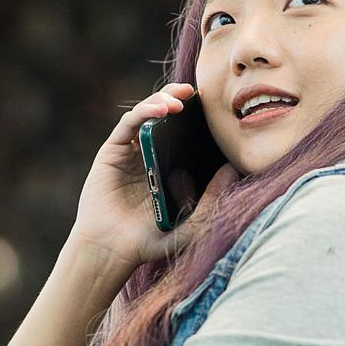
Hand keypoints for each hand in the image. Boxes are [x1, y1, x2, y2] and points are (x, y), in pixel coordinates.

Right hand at [70, 82, 238, 269]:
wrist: (112, 251)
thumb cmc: (149, 241)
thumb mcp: (191, 223)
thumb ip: (212, 199)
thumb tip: (233, 169)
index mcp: (168, 169)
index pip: (185, 135)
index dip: (199, 119)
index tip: (217, 109)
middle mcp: (148, 156)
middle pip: (166, 118)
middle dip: (181, 100)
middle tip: (201, 94)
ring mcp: (129, 152)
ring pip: (147, 114)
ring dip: (163, 101)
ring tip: (180, 102)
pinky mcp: (111, 151)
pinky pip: (129, 124)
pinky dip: (144, 111)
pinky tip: (161, 110)